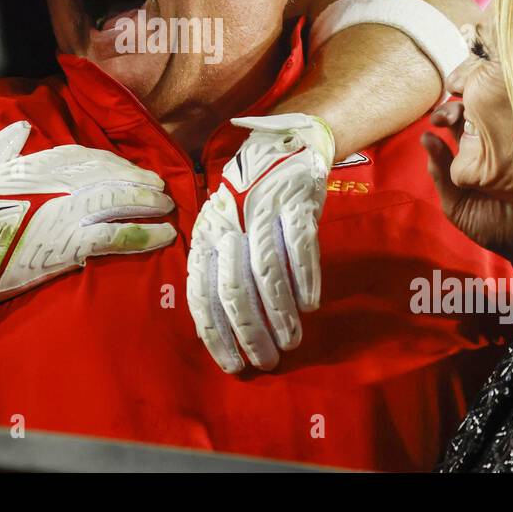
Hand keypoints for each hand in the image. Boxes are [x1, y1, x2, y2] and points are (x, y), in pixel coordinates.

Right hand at [0, 122, 175, 322]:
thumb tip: (21, 128)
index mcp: (32, 164)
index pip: (82, 156)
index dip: (108, 162)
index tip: (124, 168)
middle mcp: (55, 182)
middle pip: (108, 174)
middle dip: (136, 179)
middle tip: (158, 186)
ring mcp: (66, 212)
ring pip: (120, 200)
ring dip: (148, 203)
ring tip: (168, 207)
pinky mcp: (71, 244)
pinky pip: (117, 235)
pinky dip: (144, 234)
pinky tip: (163, 237)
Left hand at [187, 113, 334, 373]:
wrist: (283, 146)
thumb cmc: (249, 202)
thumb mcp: (224, 231)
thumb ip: (220, 271)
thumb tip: (221, 330)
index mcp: (206, 236)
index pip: (202, 294)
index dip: (217, 334)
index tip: (233, 365)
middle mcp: (228, 225)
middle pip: (234, 289)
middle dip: (250, 332)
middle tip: (267, 360)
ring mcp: (262, 212)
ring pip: (266, 273)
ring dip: (280, 314)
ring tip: (291, 341)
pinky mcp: (295, 203)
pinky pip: (300, 248)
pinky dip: (305, 280)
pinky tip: (310, 305)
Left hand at [421, 101, 512, 273]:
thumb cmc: (490, 226)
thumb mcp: (457, 205)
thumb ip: (441, 174)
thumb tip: (426, 137)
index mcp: (472, 152)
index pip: (456, 122)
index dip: (446, 115)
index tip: (438, 119)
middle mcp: (493, 143)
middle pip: (476, 113)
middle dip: (463, 108)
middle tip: (457, 115)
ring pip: (499, 116)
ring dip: (487, 111)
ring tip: (478, 117)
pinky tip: (508, 120)